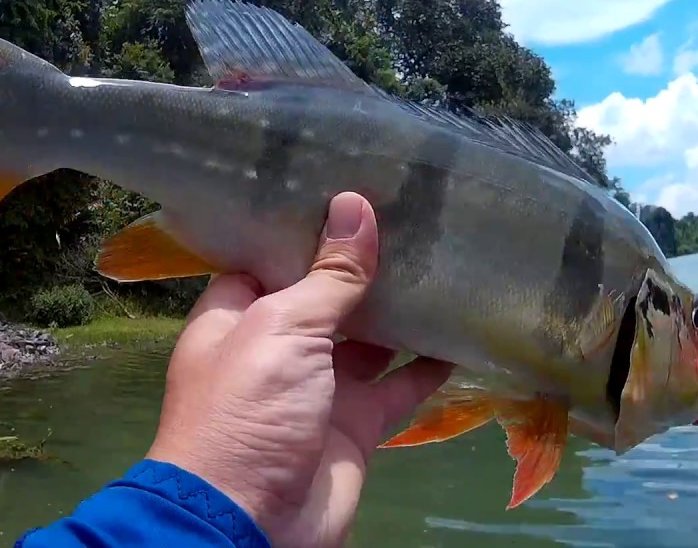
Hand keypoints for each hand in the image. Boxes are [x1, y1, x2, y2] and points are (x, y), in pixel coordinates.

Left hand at [145, 192, 452, 547]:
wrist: (251, 524)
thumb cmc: (249, 410)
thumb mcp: (283, 329)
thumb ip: (328, 276)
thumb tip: (354, 206)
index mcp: (236, 314)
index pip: (269, 257)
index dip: (305, 226)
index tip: (348, 183)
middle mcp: (275, 346)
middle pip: (323, 295)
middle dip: (360, 263)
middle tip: (411, 211)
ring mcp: (316, 388)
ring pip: (365, 339)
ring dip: (398, 310)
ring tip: (443, 258)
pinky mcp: (354, 425)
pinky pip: (396, 387)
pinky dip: (427, 366)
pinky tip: (460, 332)